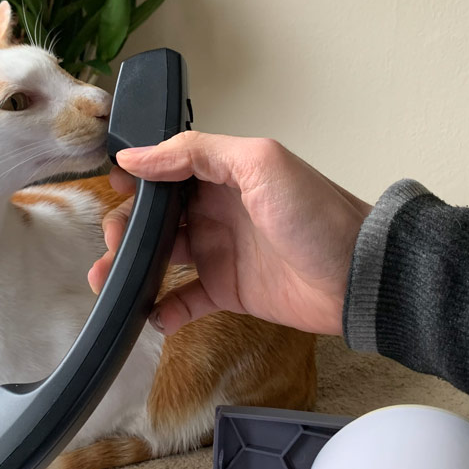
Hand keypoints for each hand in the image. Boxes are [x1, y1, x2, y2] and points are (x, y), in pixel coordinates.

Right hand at [88, 131, 372, 335]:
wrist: (358, 277)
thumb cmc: (317, 216)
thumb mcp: (260, 164)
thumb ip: (196, 153)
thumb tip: (136, 155)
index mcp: (223, 175)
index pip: (166, 169)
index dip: (135, 178)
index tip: (111, 189)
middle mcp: (216, 211)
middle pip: (154, 218)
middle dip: (124, 229)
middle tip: (112, 247)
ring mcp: (220, 252)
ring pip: (161, 259)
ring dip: (130, 270)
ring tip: (110, 284)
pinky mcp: (229, 291)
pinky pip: (186, 301)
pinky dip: (164, 310)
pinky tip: (151, 316)